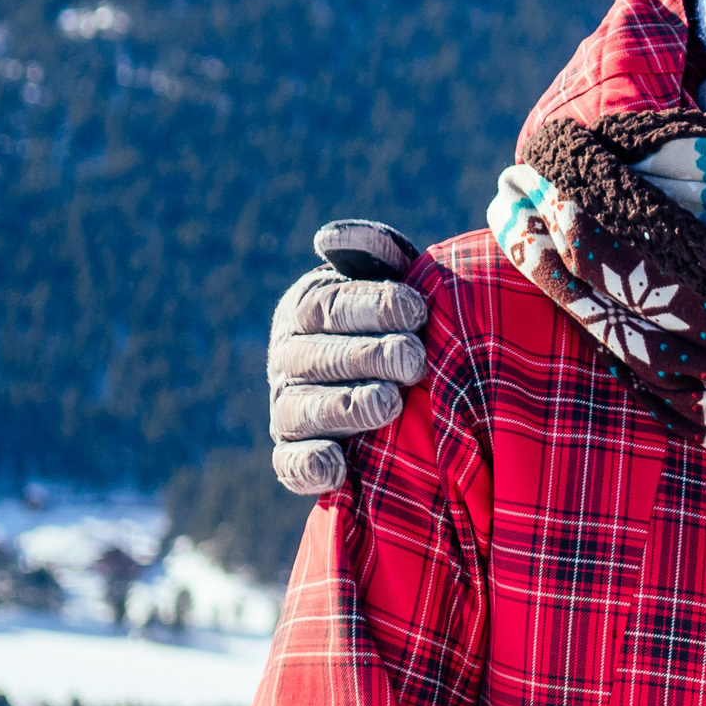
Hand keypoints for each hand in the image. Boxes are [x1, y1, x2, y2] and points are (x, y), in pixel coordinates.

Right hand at [268, 221, 431, 494]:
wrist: (405, 380)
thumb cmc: (404, 319)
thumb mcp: (396, 279)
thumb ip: (374, 253)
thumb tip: (329, 238)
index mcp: (307, 309)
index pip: (329, 305)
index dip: (373, 307)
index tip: (417, 310)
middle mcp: (288, 358)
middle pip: (319, 357)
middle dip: (369, 357)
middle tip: (415, 361)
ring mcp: (287, 408)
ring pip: (303, 410)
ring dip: (345, 408)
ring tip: (389, 404)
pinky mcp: (294, 455)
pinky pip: (292, 465)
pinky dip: (310, 467)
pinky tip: (338, 467)